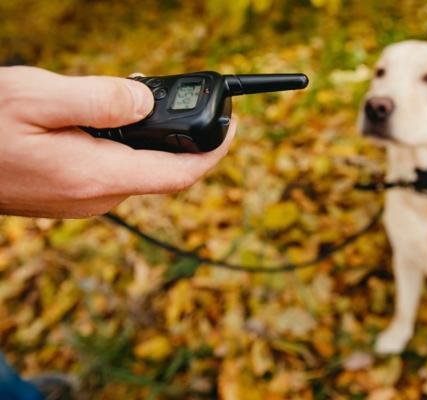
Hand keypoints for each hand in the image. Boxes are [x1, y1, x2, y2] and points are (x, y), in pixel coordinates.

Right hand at [0, 66, 235, 217]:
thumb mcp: (37, 97)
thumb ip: (99, 99)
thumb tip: (145, 101)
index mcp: (98, 175)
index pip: (180, 173)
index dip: (215, 151)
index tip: (234, 127)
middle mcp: (98, 197)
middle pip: (162, 169)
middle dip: (176, 135)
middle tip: (173, 98)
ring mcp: (85, 202)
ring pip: (138, 169)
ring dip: (147, 139)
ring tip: (132, 103)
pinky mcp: (73, 197)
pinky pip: (115, 172)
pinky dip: (124, 147)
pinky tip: (104, 124)